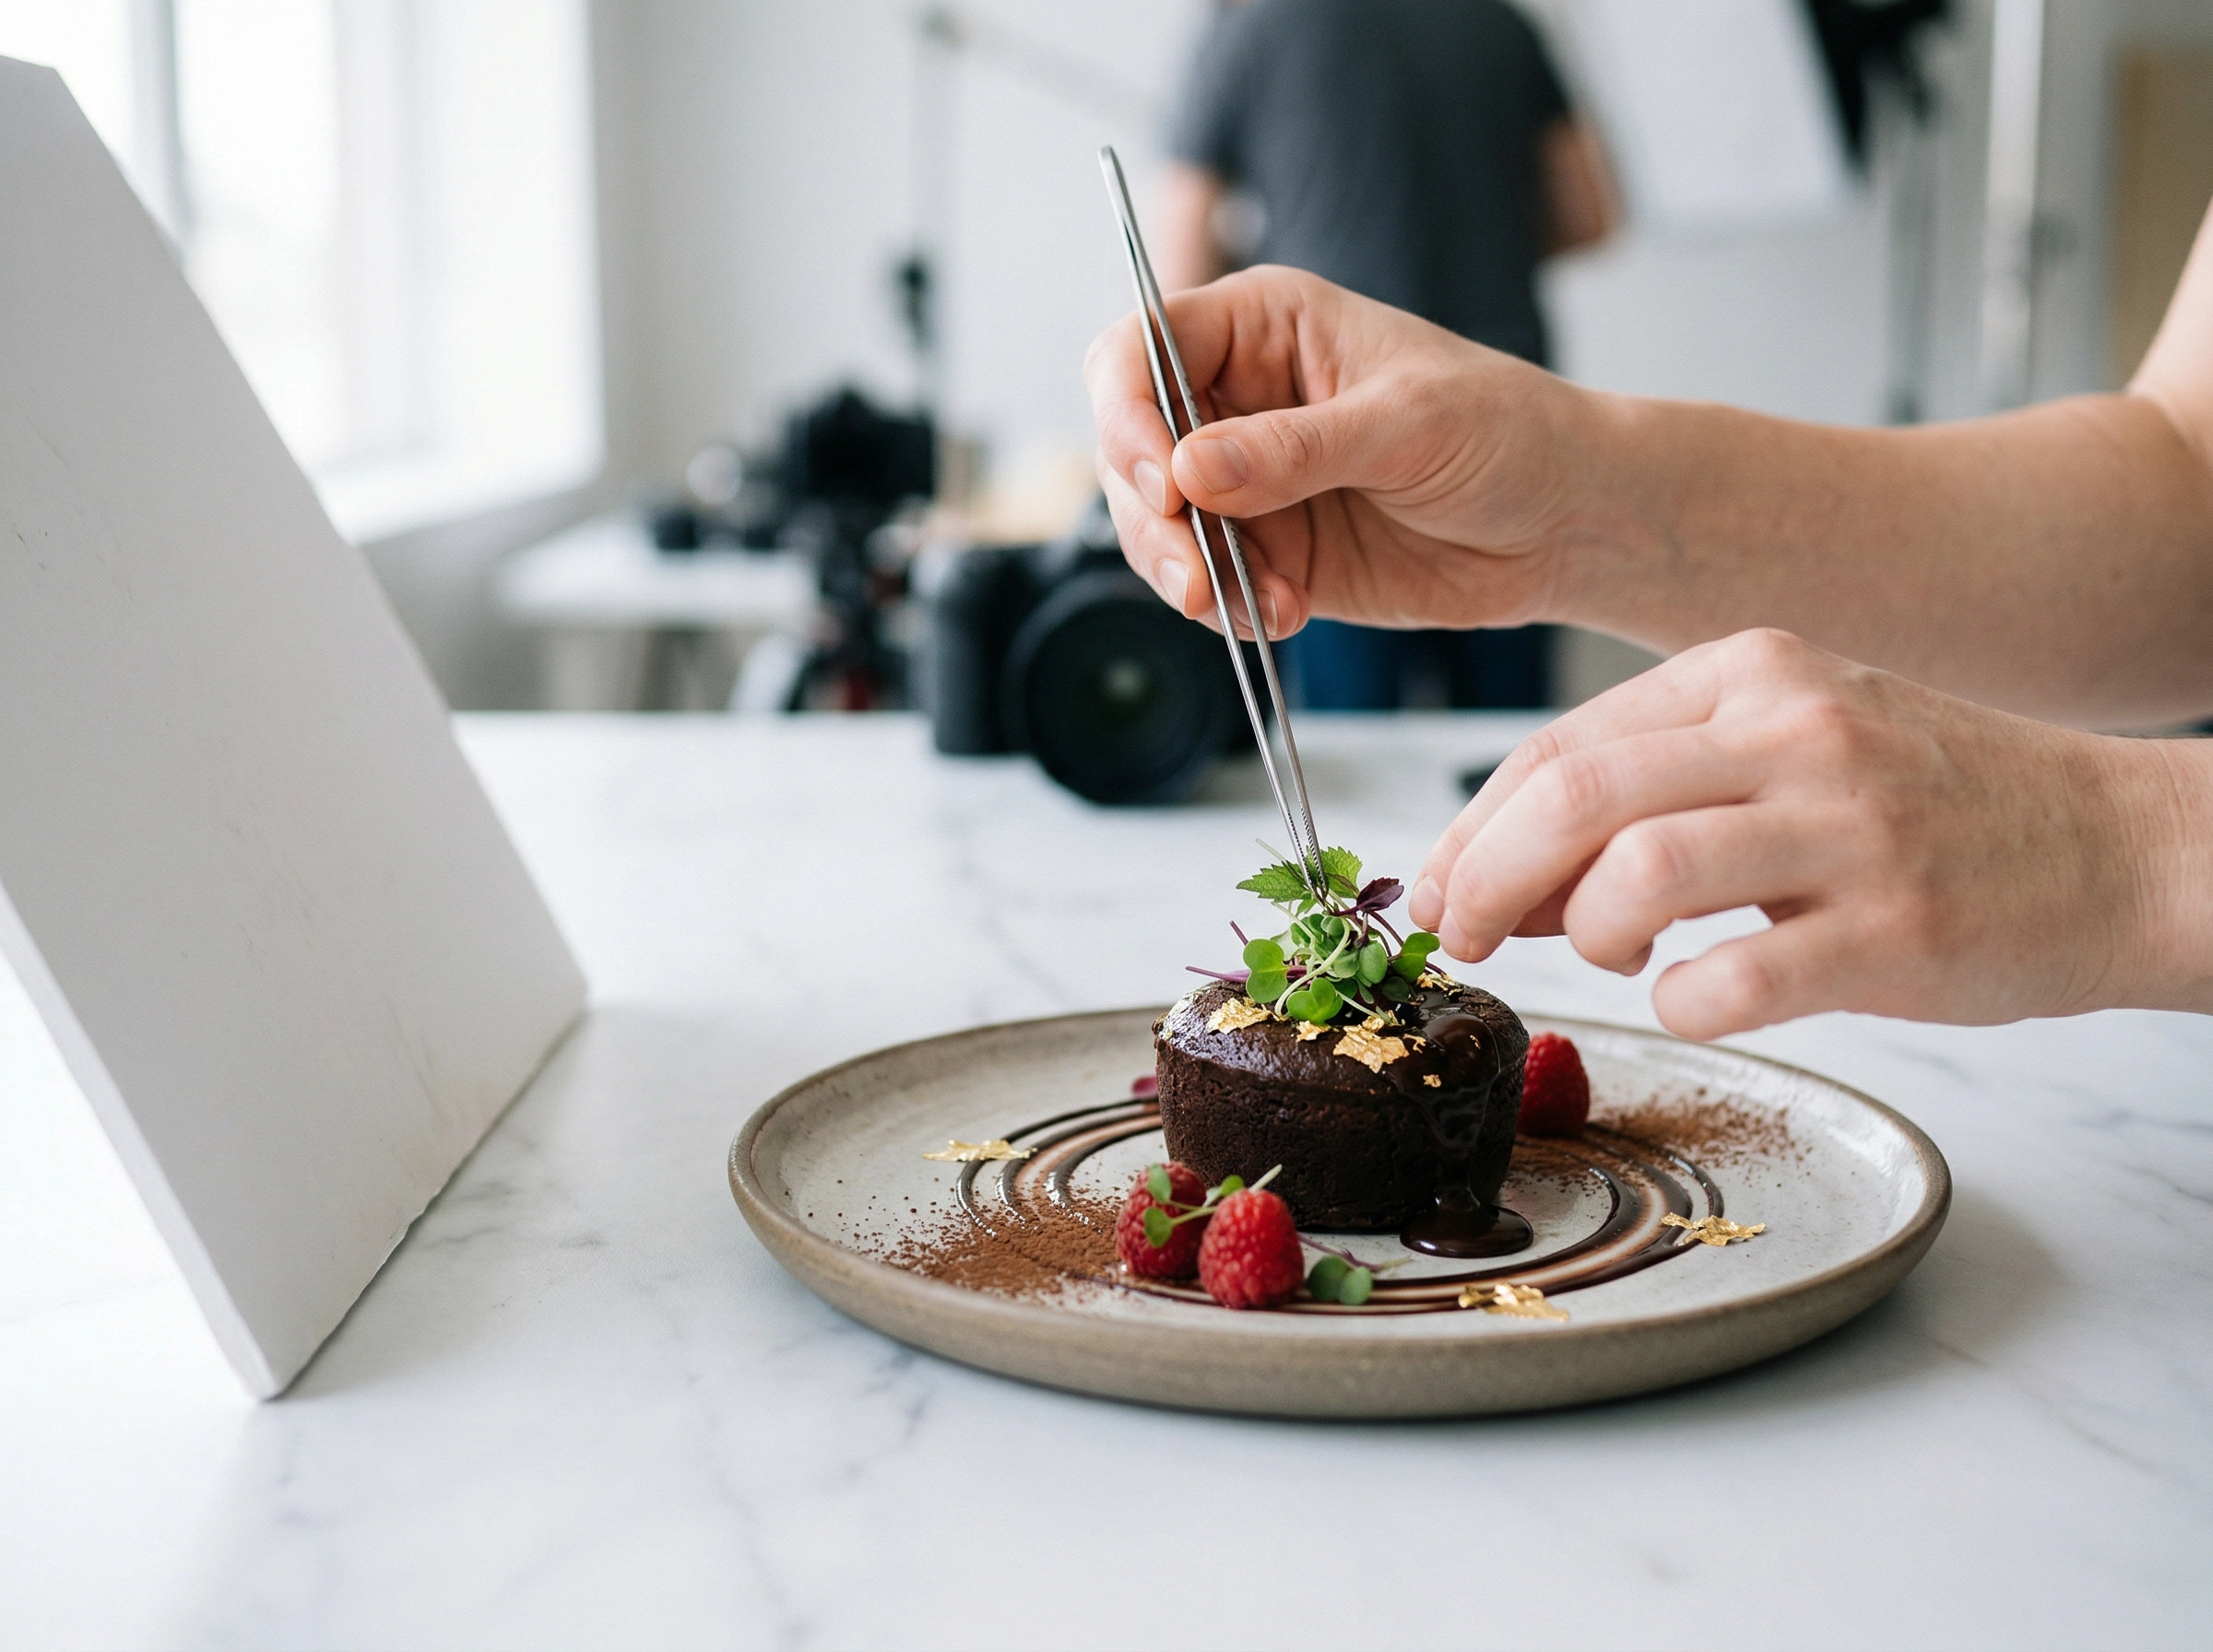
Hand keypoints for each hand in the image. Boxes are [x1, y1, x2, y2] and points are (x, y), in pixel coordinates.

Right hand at [1083, 265, 1609, 637]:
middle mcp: (1238, 398)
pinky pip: (1209, 585)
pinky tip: (1286, 615)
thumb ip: (1298, 449)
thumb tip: (1194, 470)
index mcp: (1263, 327)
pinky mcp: (1269, 552)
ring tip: (1261, 605)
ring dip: (1188, 576)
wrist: (1566, 523)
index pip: (1140, 349)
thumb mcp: (1408, 424)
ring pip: (1157, 528)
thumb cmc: (1509, 432)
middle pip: (1131, 448)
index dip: (1127, 413)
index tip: (1166, 483)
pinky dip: (1231, 610)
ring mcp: (1247, 481)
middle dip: (1150, 520)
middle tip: (1195, 577)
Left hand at [1407, 629, 2189, 1038]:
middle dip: (1485, 879)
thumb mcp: (1787, 753)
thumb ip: (1650, 796)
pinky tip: (1697, 997)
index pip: (1559, 745)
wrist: (2120, 846)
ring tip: (1612, 955)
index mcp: (1751, 674)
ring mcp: (1849, 828)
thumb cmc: (1933, 806)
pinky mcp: (1894, 931)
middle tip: (1464, 936)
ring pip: (1639, 871)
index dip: (1471, 828)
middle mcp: (1795, 731)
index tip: (1436, 890)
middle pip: (1576, 796)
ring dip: (1586, 933)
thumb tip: (1506, 881)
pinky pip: (1732, 977)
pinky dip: (1682, 1002)